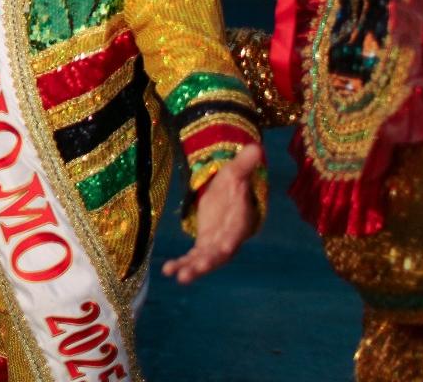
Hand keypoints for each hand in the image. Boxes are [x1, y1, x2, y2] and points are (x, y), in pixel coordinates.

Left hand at [162, 143, 262, 283]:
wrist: (228, 196)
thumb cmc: (234, 183)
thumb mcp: (236, 172)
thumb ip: (244, 163)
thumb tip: (256, 147)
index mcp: (239, 220)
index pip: (236, 232)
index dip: (231, 240)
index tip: (225, 248)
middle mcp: (228, 237)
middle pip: (219, 253)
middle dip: (205, 263)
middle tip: (190, 274)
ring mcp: (215, 244)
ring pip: (205, 260)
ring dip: (191, 269)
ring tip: (176, 276)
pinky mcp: (203, 246)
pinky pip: (193, 258)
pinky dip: (182, 264)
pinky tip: (166, 270)